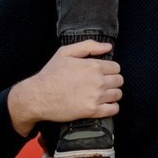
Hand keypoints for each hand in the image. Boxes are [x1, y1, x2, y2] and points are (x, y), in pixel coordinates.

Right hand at [7, 40, 122, 137]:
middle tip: (101, 84)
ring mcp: (96, 97)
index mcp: (93, 66)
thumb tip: (108, 47)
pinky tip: (104, 104)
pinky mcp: (92, 111)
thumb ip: (89, 46)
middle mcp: (97, 81)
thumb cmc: (51, 73)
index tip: (102, 73)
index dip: (109, 70)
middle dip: (112, 81)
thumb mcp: (65, 52)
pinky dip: (112, 107)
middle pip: (119, 80)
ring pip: (118, 94)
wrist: (38, 96)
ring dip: (112, 94)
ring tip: (101, 94)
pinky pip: (113, 109)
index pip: (116, 67)